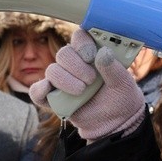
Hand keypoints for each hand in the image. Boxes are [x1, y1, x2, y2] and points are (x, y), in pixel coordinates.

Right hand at [30, 29, 145, 140]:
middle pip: (64, 53)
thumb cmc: (121, 97)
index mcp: (92, 54)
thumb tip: (103, 52)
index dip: (82, 43)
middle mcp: (75, 64)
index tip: (90, 55)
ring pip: (52, 70)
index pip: (80, 37)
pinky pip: (37, 92)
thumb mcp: (124, 82)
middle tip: (92, 79)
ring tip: (82, 91)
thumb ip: (114, 68)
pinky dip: (39, 90)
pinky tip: (49, 89)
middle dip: (76, 66)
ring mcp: (63, 81)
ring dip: (65, 80)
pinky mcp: (54, 98)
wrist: (117, 123)